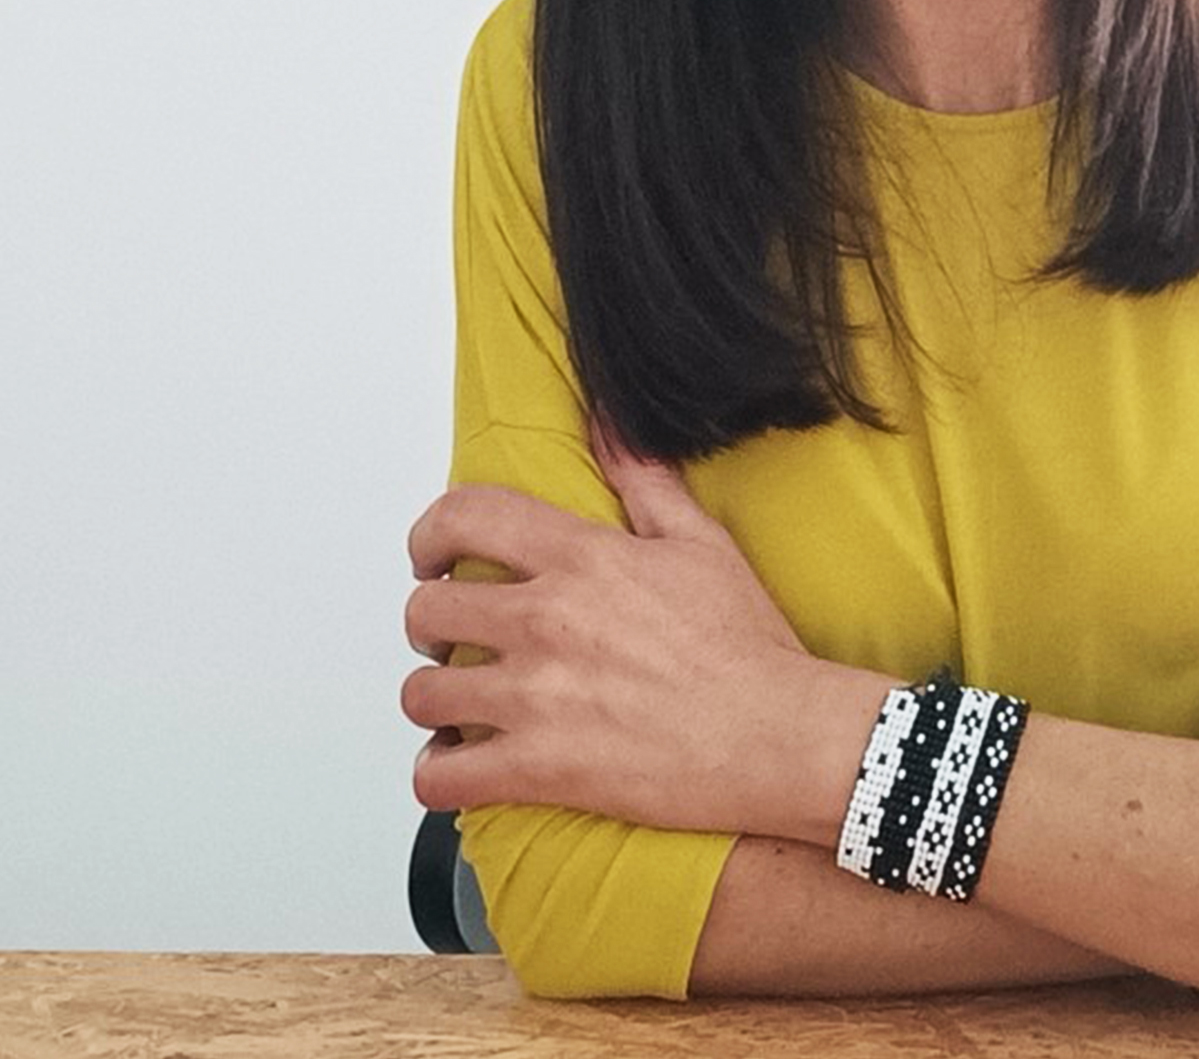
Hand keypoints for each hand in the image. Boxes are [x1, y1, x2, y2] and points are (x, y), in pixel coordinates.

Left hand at [401, 427, 843, 836]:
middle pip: (426, 610)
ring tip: (462, 702)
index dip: (432, 533)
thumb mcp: (700, 542)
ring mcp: (535, 698)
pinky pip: (440, 776)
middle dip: (432, 622)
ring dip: (436, 699)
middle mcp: (545, 621)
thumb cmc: (745, 645)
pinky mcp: (537, 769)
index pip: (464, 517)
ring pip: (422, 694)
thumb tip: (609, 422)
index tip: (435, 554)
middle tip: (456, 636)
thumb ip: (644, 478)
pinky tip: (461, 764)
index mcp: (581, 559)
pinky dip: (438, 774)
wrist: (775, 735)